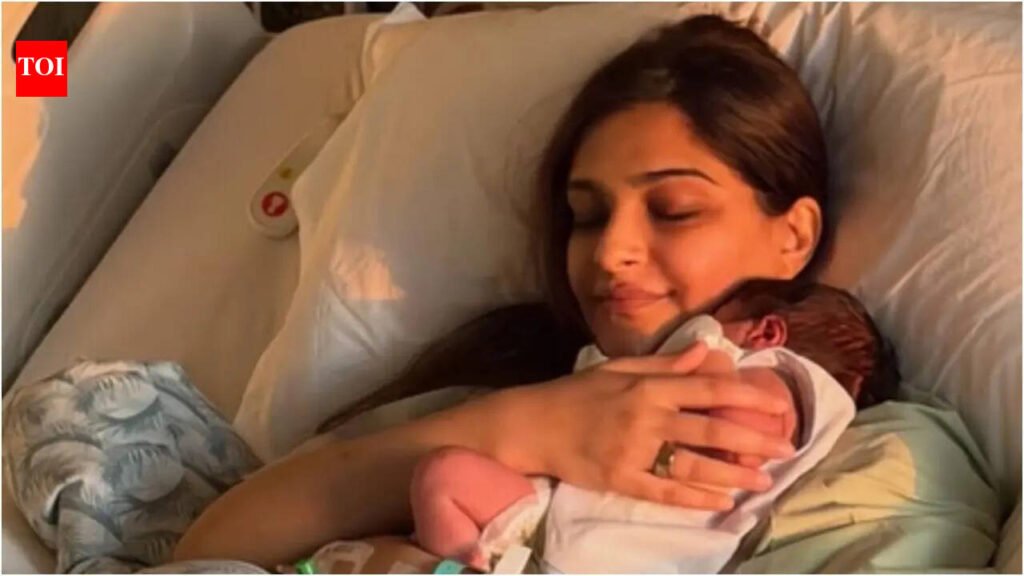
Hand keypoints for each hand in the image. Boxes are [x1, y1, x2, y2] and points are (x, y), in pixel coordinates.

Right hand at [503, 342, 794, 510]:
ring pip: (693, 466)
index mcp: (648, 387)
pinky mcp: (621, 480)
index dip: (748, 398)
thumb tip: (708, 351)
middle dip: (752, 441)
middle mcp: (646, 418)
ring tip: (762, 482)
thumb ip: (666, 364)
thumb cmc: (576, 393)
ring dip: (732, 475)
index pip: (709, 390)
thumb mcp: (619, 368)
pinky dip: (694, 498)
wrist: (532, 425)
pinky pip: (664, 491)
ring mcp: (634, 452)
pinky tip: (719, 503)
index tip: (779, 406)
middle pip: (710, 431)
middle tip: (786, 450)